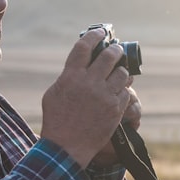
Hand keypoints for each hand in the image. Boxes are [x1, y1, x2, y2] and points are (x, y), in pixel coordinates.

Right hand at [40, 28, 134, 168]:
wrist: (67, 147)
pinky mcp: (116, 109)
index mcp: (71, 76)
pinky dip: (123, 90)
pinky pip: (126, 92)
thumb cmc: (56, 120)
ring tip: (118, 73)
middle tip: (116, 50)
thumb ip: (67, 76)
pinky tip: (118, 91)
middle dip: (115, 49)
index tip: (101, 32)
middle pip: (110, 56)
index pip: (85, 46)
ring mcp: (104, 96)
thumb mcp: (53, 93)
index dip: (95, 35)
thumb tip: (80, 64)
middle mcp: (89, 83)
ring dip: (121, 71)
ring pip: (122, 73)